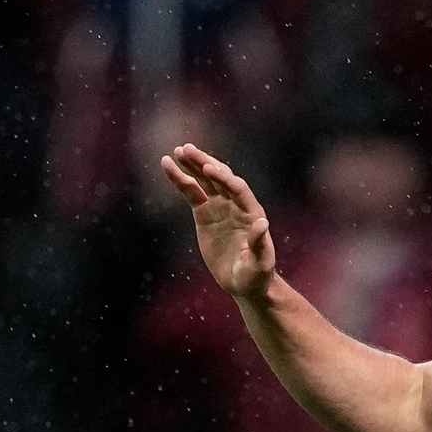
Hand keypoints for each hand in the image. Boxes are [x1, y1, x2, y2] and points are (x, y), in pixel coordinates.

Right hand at [160, 144, 275, 297]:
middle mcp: (236, 204)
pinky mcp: (205, 212)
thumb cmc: (256, 274)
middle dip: (204, 163)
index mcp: (251, 212)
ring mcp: (220, 206)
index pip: (238, 189)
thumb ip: (259, 243)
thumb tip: (262, 222)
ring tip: (177, 151)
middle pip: (220, 178)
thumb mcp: (259, 263)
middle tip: (187, 150)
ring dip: (192, 165)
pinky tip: (168, 165)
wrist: (244, 281)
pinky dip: (180, 179)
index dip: (224, 178)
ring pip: (204, 180)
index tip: (208, 169)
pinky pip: (191, 192)